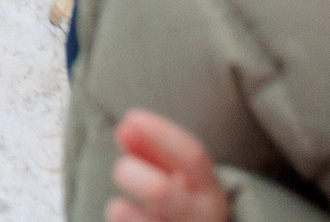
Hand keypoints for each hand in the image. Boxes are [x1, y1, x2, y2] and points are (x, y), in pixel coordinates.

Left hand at [107, 112, 230, 221]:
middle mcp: (200, 220)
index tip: (131, 117)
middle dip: (131, 174)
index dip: (162, 134)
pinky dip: (120, 221)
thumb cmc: (182, 211)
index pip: (193, 157)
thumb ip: (152, 153)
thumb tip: (125, 127)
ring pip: (139, 221)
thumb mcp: (177, 181)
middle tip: (121, 170)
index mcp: (209, 194)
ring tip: (119, 209)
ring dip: (122, 211)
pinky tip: (123, 219)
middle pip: (161, 192)